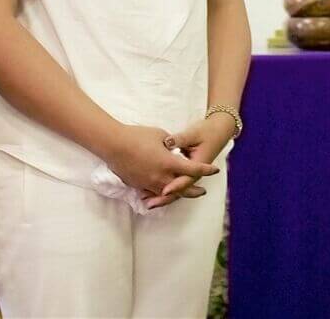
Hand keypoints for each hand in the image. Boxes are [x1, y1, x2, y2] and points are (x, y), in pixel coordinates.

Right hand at [101, 123, 217, 200]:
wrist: (114, 145)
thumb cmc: (138, 136)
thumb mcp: (160, 135)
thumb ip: (171, 143)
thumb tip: (174, 147)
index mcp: (169, 163)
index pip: (193, 170)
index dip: (206, 170)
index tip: (215, 170)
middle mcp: (161, 177)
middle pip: (183, 188)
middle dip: (195, 190)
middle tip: (203, 191)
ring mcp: (149, 183)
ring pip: (168, 194)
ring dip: (179, 194)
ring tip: (185, 194)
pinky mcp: (139, 185)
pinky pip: (154, 193)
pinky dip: (162, 194)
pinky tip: (165, 194)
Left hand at [144, 114, 236, 209]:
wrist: (217, 132)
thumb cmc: (206, 132)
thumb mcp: (194, 134)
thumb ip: (180, 139)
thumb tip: (168, 142)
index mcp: (198, 165)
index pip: (186, 179)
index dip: (175, 185)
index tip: (164, 190)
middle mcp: (194, 174)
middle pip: (179, 190)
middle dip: (164, 198)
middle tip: (148, 202)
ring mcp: (189, 175)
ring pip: (175, 190)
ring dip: (160, 196)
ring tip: (144, 200)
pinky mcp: (184, 173)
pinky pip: (173, 184)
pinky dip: (161, 188)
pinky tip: (148, 191)